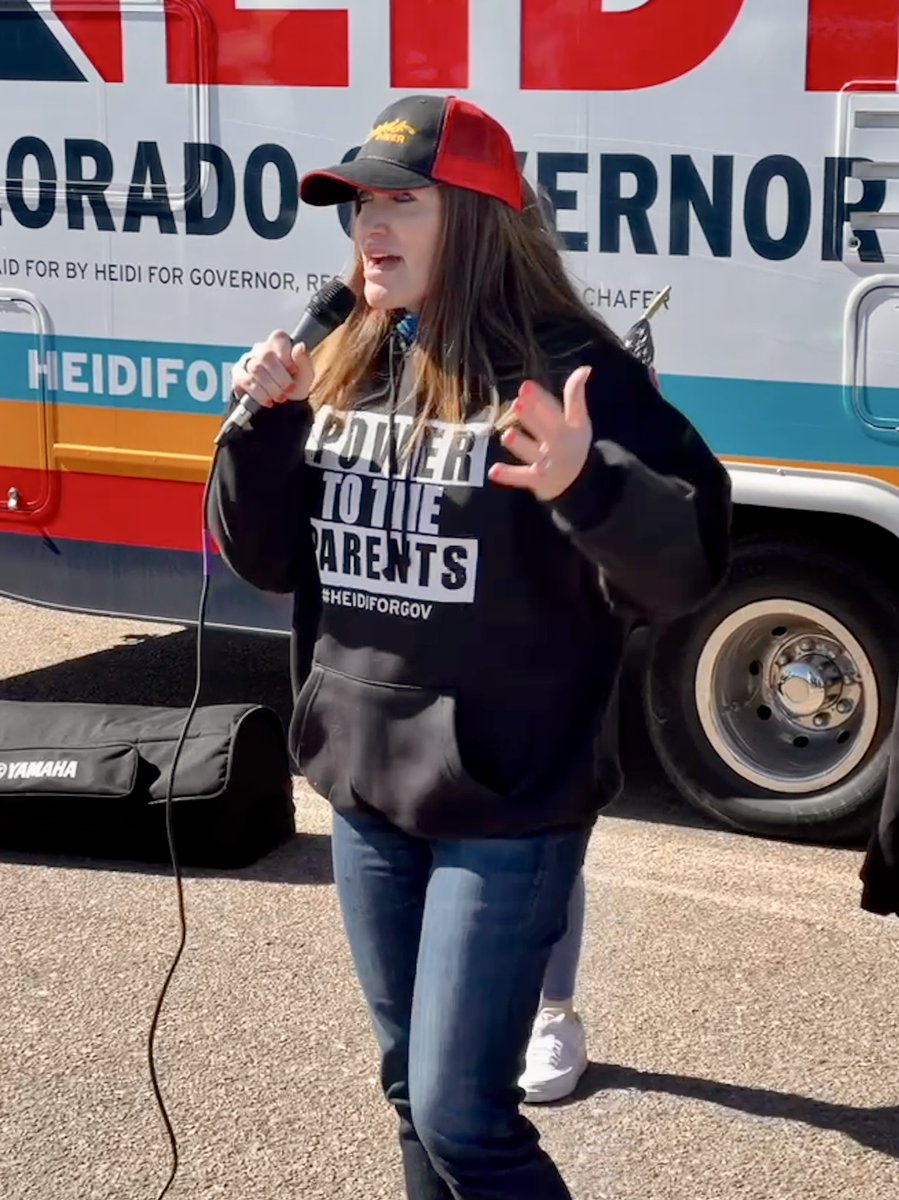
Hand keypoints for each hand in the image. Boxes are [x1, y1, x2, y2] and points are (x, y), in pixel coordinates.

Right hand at [232, 330, 314, 407]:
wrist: (283, 407)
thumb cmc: (294, 386)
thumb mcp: (305, 376)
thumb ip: (304, 361)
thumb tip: (299, 347)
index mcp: (278, 344)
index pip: (279, 339)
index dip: (286, 357)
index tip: (293, 371)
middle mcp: (261, 349)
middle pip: (266, 356)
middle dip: (280, 377)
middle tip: (288, 390)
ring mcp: (248, 360)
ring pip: (255, 368)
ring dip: (271, 387)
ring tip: (280, 397)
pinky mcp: (238, 374)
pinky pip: (245, 381)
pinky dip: (259, 393)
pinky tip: (267, 400)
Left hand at [488, 366, 592, 500]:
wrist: (579, 483)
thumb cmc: (573, 444)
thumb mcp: (579, 420)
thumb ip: (576, 395)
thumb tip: (585, 368)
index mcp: (567, 427)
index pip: (553, 410)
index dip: (540, 399)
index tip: (526, 386)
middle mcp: (557, 444)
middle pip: (544, 429)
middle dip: (532, 417)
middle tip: (517, 404)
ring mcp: (546, 463)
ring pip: (532, 453)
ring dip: (521, 445)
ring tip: (508, 435)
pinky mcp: (536, 480)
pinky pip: (521, 477)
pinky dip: (508, 476)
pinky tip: (493, 471)